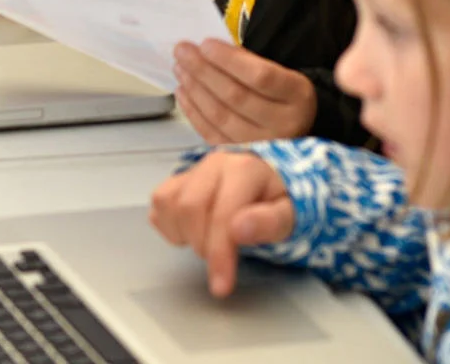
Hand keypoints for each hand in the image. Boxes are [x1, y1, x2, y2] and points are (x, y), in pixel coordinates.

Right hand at [150, 152, 293, 297]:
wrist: (268, 182)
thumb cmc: (279, 201)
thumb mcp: (290, 215)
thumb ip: (270, 222)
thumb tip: (240, 230)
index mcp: (244, 168)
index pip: (222, 213)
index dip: (219, 253)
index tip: (221, 286)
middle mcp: (214, 163)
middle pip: (189, 207)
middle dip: (203, 245)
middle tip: (221, 260)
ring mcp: (192, 170)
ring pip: (169, 204)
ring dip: (185, 235)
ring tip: (211, 241)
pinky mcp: (176, 181)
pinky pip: (159, 206)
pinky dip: (170, 227)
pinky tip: (193, 232)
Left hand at [174, 39, 317, 143]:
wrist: (293, 127)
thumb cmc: (280, 93)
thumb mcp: (280, 71)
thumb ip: (249, 62)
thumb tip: (207, 51)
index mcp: (297, 95)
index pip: (260, 76)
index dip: (229, 60)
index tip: (205, 44)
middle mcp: (283, 124)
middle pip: (235, 96)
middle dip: (203, 71)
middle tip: (182, 51)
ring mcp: (261, 145)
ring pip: (220, 116)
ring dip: (195, 90)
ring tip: (179, 69)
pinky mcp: (241, 156)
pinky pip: (211, 134)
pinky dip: (193, 112)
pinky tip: (182, 93)